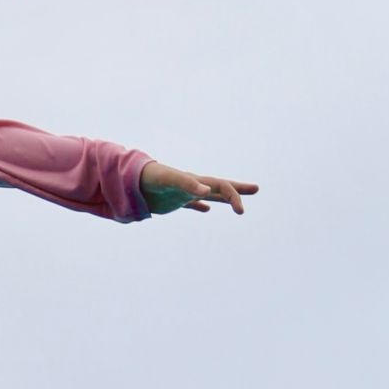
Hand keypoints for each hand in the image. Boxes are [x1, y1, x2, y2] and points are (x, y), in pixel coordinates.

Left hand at [140, 160, 256, 215]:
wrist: (132, 180)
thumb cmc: (151, 177)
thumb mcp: (169, 179)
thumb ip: (187, 184)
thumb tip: (206, 192)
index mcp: (196, 181)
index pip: (221, 186)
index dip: (233, 196)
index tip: (240, 211)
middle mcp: (193, 185)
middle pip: (220, 187)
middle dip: (238, 190)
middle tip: (256, 188)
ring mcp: (185, 193)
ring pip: (209, 195)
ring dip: (224, 198)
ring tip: (236, 203)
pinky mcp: (174, 200)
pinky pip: (192, 203)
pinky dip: (201, 206)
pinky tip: (206, 209)